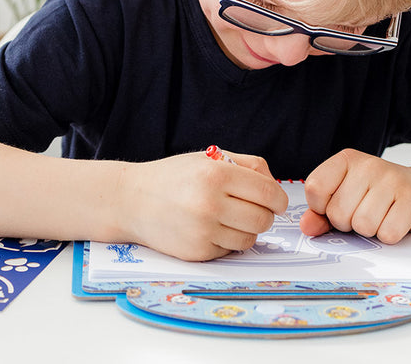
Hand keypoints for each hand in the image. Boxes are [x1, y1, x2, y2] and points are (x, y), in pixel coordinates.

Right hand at [118, 151, 287, 260]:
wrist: (133, 199)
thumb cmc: (175, 176)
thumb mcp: (210, 158)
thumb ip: (248, 165)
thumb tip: (275, 186)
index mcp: (216, 174)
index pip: (268, 193)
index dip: (278, 199)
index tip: (275, 201)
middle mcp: (210, 203)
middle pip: (263, 219)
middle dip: (264, 215)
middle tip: (251, 208)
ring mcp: (203, 230)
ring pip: (250, 239)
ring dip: (246, 230)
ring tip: (229, 217)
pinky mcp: (197, 251)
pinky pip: (230, 251)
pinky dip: (227, 241)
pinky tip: (211, 228)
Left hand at [299, 148, 410, 243]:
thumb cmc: (378, 194)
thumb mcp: (345, 196)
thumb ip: (321, 212)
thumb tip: (306, 226)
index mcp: (346, 160)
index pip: (315, 188)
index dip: (320, 207)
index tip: (335, 205)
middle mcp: (368, 165)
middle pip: (338, 213)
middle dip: (347, 223)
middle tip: (363, 211)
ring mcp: (392, 180)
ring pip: (363, 225)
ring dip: (369, 230)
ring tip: (380, 215)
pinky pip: (387, 233)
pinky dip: (389, 235)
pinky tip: (394, 220)